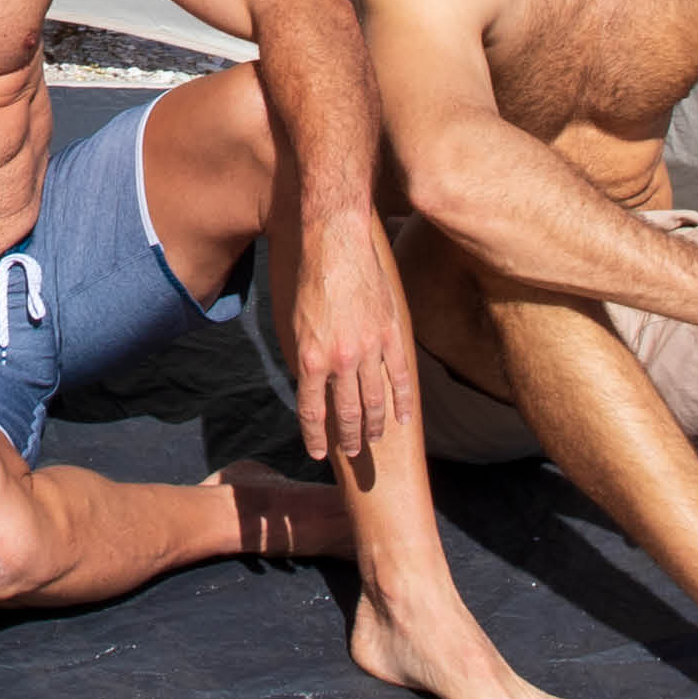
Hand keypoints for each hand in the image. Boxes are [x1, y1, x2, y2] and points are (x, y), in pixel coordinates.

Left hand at [289, 211, 414, 462]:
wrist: (334, 244)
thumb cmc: (309, 282)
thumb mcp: (294, 326)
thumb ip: (304, 360)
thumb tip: (311, 388)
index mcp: (310, 359)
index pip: (312, 412)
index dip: (315, 437)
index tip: (319, 453)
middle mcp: (339, 359)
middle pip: (346, 412)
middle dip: (348, 437)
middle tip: (354, 453)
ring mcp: (368, 348)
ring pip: (374, 400)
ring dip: (374, 425)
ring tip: (374, 440)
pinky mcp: (389, 334)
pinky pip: (399, 376)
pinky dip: (401, 401)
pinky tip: (403, 419)